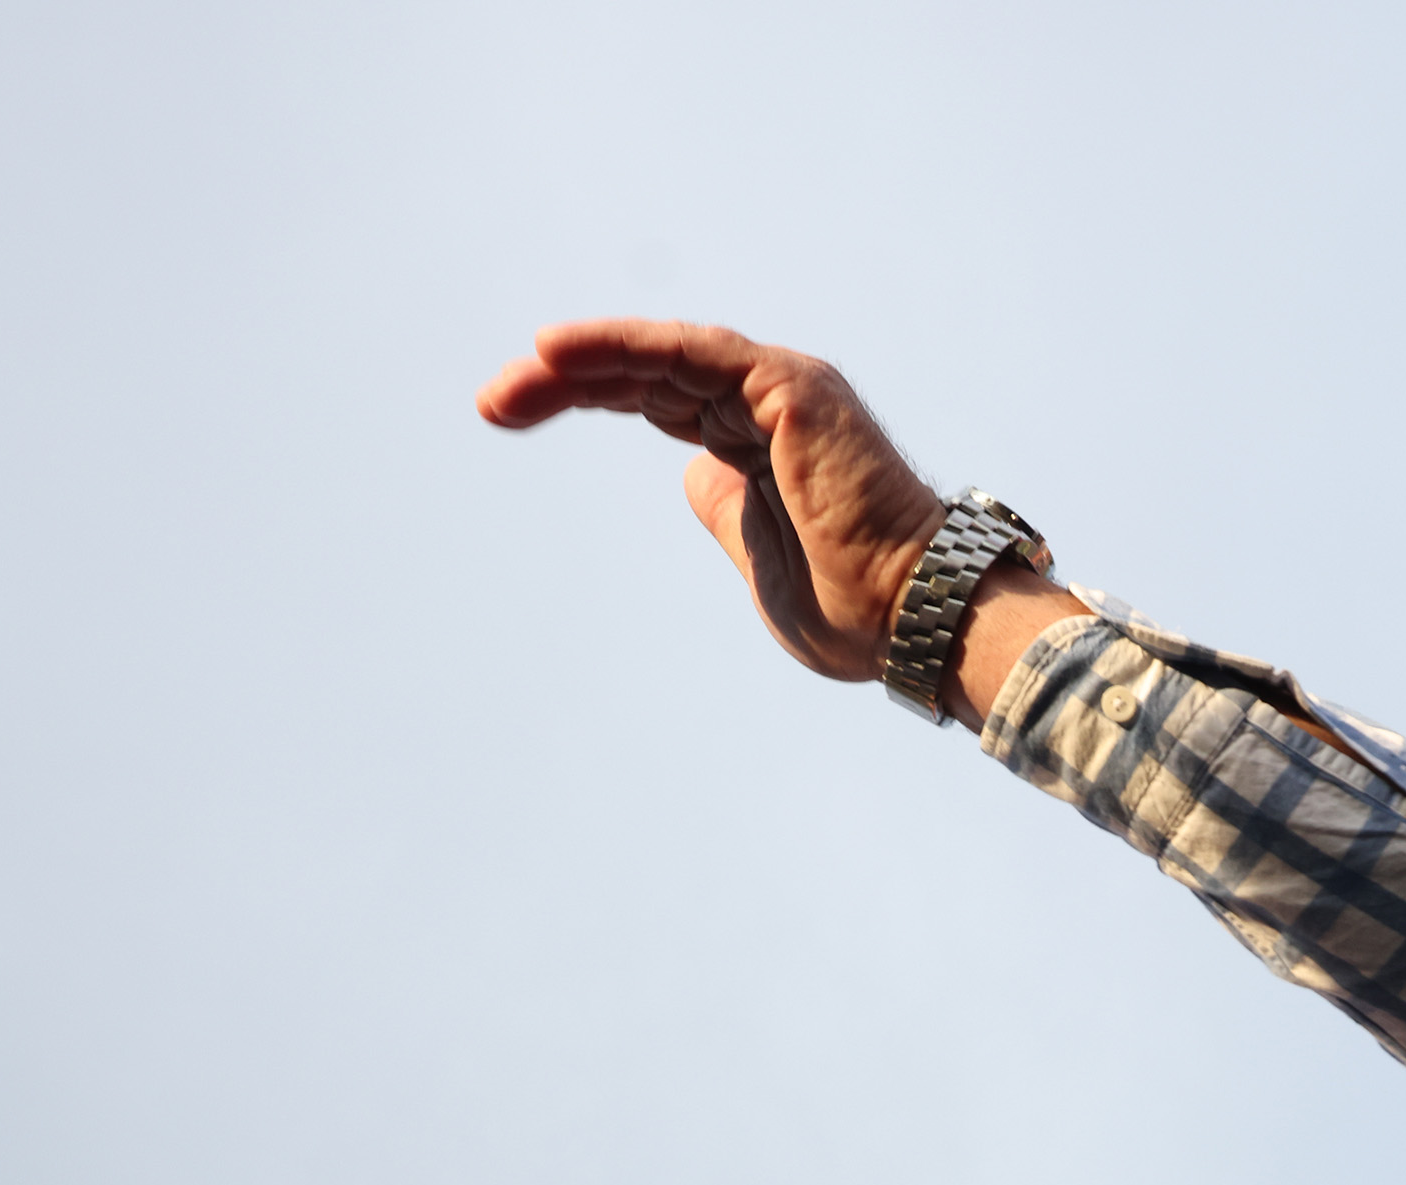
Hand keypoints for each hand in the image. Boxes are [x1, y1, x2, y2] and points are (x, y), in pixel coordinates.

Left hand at [478, 320, 950, 685]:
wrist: (914, 619)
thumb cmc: (854, 613)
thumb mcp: (761, 567)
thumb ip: (725, 515)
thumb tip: (691, 477)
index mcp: (763, 444)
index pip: (658, 401)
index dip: (588, 397)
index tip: (511, 415)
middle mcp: (771, 404)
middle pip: (647, 373)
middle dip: (565, 381)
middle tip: (491, 401)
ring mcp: (781, 389)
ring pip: (661, 356)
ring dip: (579, 362)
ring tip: (511, 381)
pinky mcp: (787, 386)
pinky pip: (688, 352)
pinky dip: (623, 345)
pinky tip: (557, 351)